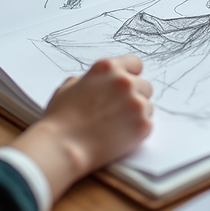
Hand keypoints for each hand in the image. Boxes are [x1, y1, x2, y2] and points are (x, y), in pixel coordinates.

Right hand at [10, 55, 152, 198]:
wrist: (64, 147)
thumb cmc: (61, 119)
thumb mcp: (68, 88)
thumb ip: (88, 81)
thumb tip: (96, 83)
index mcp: (107, 68)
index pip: (135, 63)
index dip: (130, 75)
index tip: (126, 86)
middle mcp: (125, 81)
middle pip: (145, 85)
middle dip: (135, 96)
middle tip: (119, 111)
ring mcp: (136, 103)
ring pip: (148, 105)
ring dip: (137, 114)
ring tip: (116, 126)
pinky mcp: (143, 124)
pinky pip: (148, 124)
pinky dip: (137, 131)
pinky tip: (119, 136)